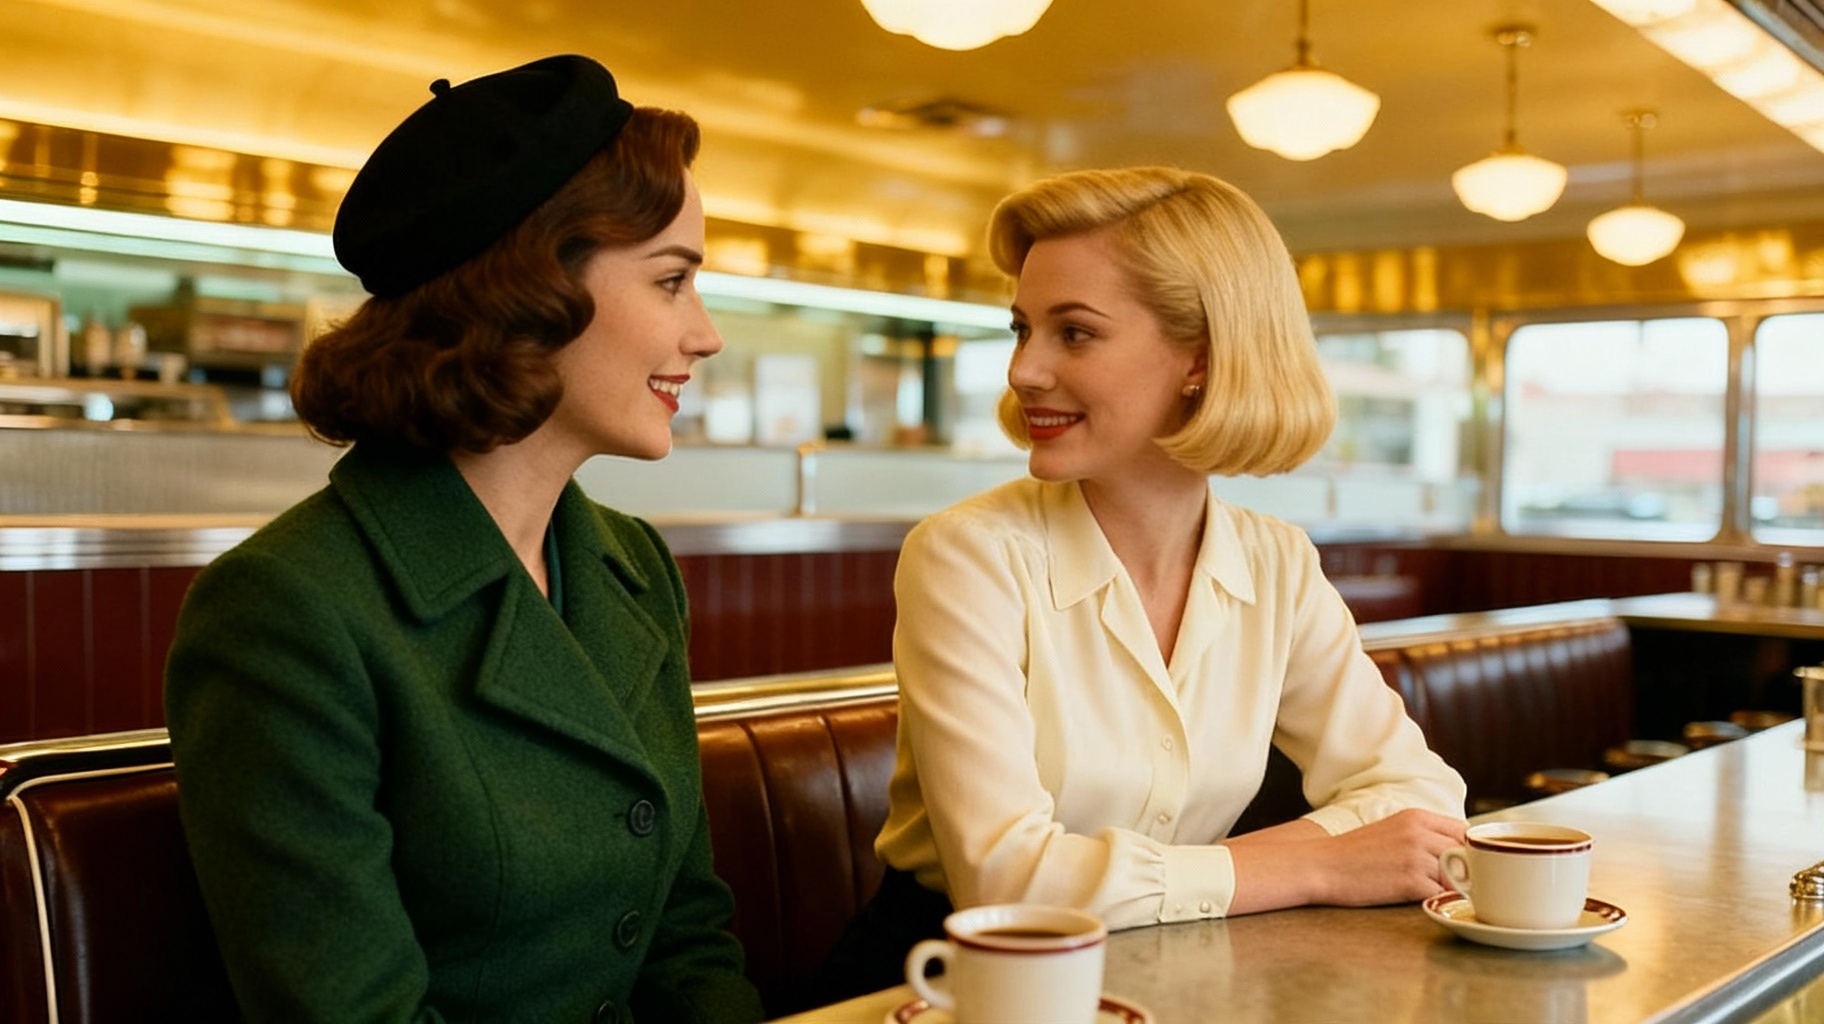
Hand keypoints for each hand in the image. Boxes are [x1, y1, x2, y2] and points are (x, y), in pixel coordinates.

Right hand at [1307, 809, 1466, 906]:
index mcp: (1416, 816)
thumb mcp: (1392, 829)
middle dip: (1463, 871)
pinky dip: (1435, 900)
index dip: (1466, 850)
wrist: (1321, 865)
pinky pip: (1441, 894)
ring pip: (1456, 876)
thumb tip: (1457, 852)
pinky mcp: (1411, 882)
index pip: (1464, 831)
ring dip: (1450, 887)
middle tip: (1450, 882)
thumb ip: (1424, 835)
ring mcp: (1417, 857)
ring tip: (1431, 891)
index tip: (1459, 863)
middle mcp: (1420, 833)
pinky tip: (1418, 898)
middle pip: (1466, 854)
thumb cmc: (1354, 852)